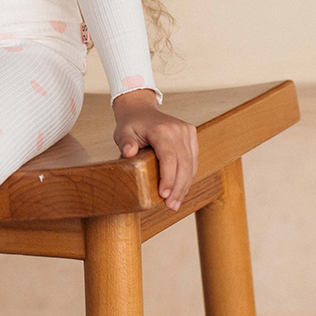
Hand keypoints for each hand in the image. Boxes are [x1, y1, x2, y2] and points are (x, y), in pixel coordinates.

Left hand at [112, 89, 199, 211]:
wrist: (141, 110)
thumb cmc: (131, 124)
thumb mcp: (122, 132)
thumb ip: (125, 142)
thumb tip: (129, 152)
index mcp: (161, 129)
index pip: (169, 157)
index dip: (168, 178)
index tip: (163, 195)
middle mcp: (177, 129)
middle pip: (183, 163)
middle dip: (178, 188)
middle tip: (171, 206)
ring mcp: (187, 131)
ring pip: (191, 164)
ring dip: (184, 185)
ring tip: (175, 203)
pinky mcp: (191, 135)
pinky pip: (193, 160)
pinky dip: (188, 176)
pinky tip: (181, 190)